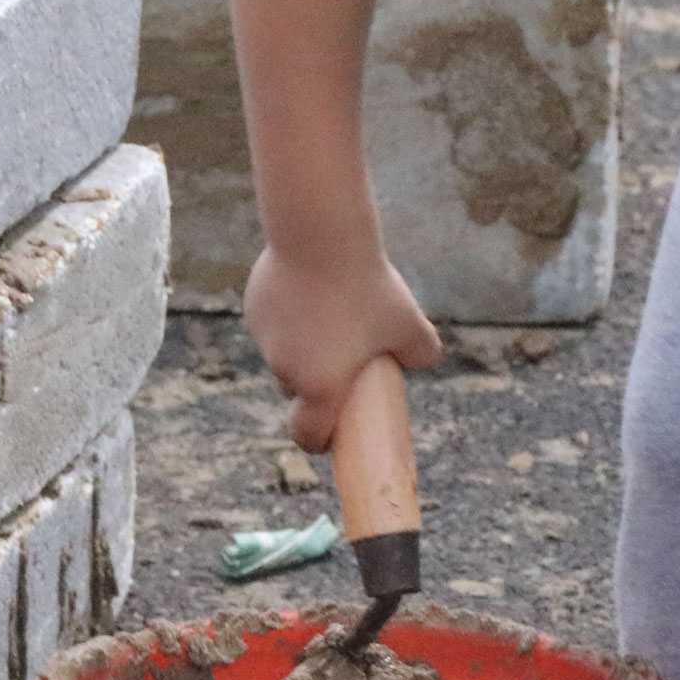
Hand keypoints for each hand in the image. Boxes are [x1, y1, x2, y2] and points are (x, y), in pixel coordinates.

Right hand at [243, 246, 442, 448]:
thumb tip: (424, 360)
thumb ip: (421, 352)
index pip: (308, 435)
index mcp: (320, 387)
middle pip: (297, 389)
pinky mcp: (254, 307)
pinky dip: (289, 315)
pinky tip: (310, 289)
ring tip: (331, 313)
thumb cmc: (368, 288)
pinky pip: (273, 321)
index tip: (333, 434)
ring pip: (283, 352)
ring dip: (301, 345)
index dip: (320, 441)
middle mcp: (285, 370)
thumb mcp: (410, 324)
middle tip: (346, 357)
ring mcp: (265, 338)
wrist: (322, 238)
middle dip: (317, 382)